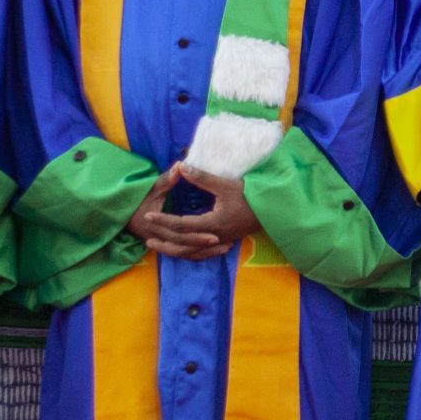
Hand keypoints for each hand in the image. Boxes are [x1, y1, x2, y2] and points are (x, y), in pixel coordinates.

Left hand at [129, 163, 261, 261]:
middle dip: (164, 239)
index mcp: (213, 223)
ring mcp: (221, 242)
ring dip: (174, 249)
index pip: (182, 225)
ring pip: (192, 251)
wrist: (273, 210)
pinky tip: (181, 250)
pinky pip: (202, 253)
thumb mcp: (226, 185)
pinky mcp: (225, 242)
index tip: (149, 216)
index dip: (164, 220)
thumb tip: (181, 167)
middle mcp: (215, 237)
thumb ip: (202, 178)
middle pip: (184, 243)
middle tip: (147, 237)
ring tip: (159, 246)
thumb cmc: (251, 196)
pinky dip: (189, 252)